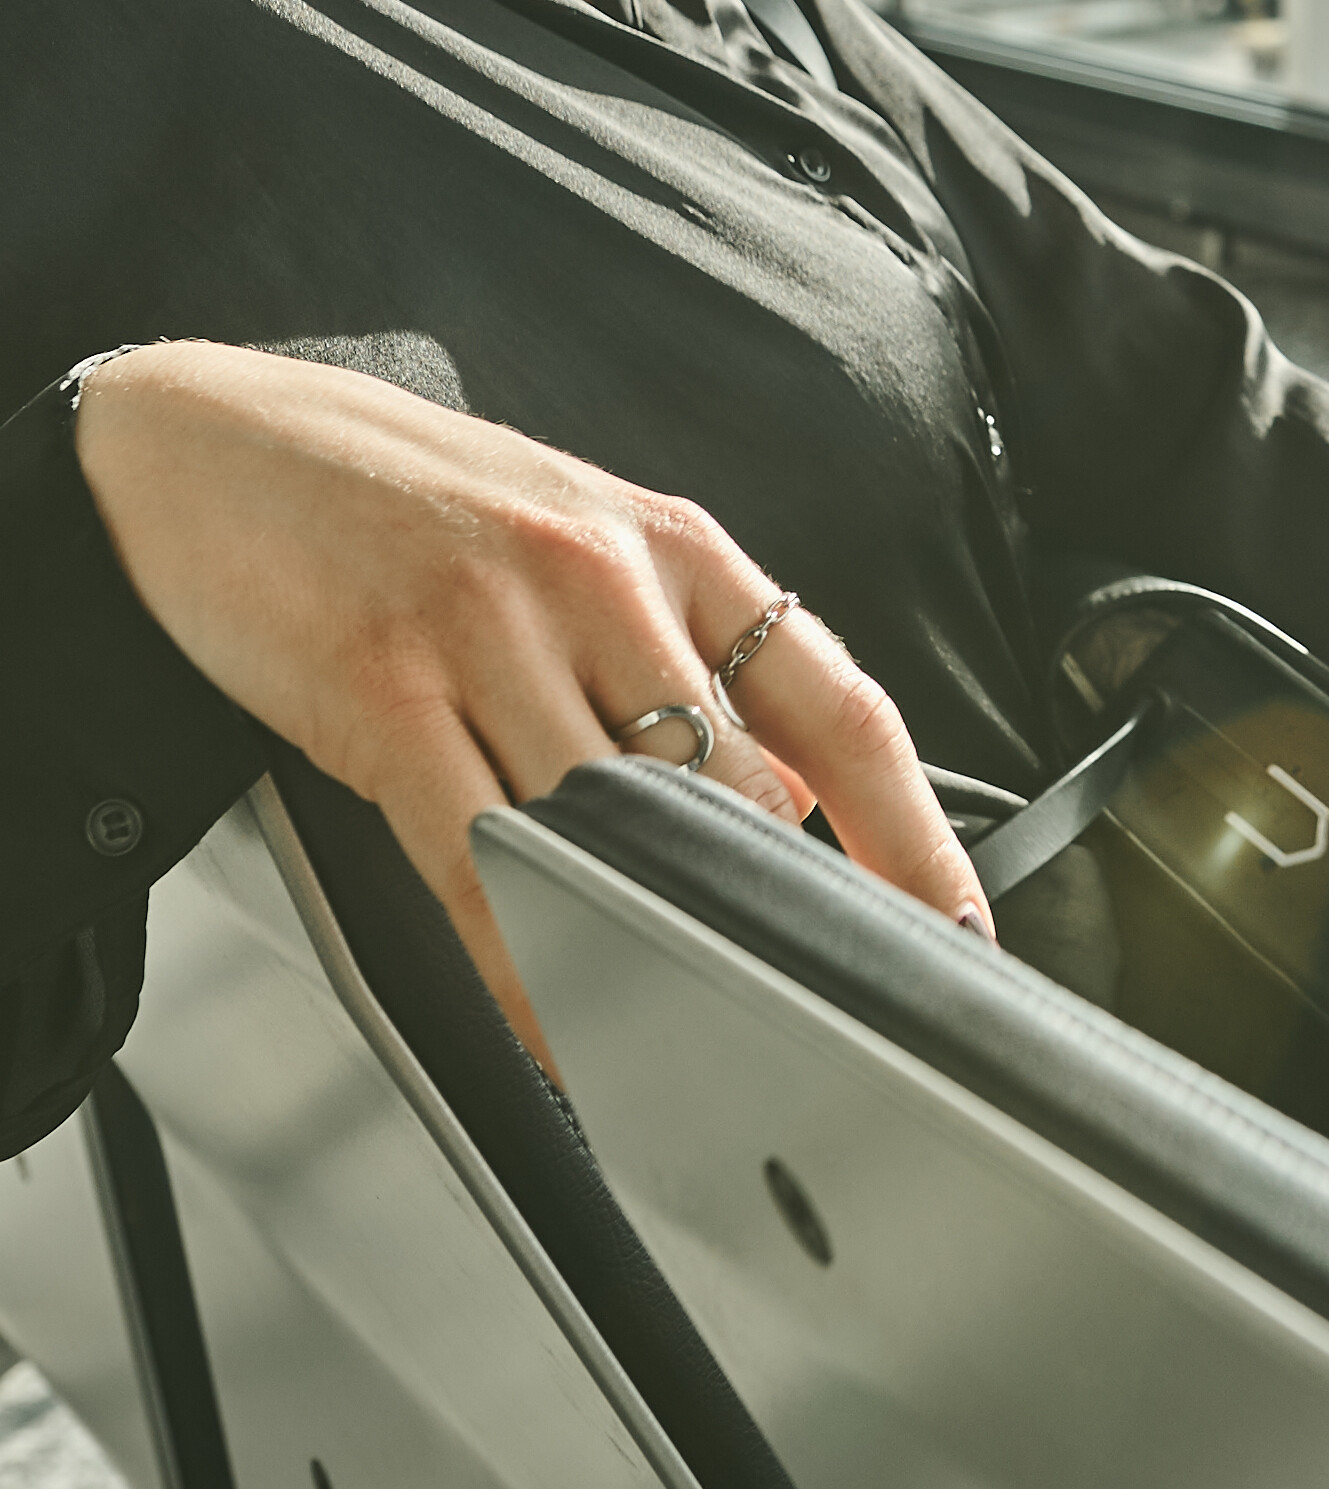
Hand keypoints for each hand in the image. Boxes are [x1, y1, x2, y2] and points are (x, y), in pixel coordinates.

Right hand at [73, 342, 990, 1069]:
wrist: (214, 442)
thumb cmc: (407, 503)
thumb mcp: (579, 546)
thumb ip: (678, 657)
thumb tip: (775, 804)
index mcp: (681, 551)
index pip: (843, 708)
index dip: (914, 833)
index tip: (952, 929)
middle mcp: (610, 584)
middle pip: (740, 795)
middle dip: (762, 917)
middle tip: (781, 1015)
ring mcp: (498, 634)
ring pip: (618, 833)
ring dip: (651, 954)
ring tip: (681, 1046)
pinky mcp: (386, 688)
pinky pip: (481, 860)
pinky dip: (528, 965)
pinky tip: (559, 1031)